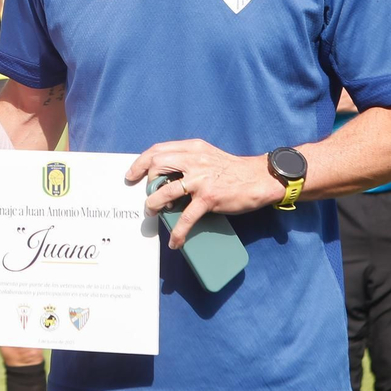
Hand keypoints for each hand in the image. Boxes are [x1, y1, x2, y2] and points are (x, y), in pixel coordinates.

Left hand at [127, 140, 282, 248]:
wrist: (259, 179)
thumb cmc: (231, 170)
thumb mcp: (207, 156)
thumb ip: (187, 160)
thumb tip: (163, 176)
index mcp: (192, 149)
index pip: (158, 150)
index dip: (140, 163)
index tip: (131, 175)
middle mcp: (194, 160)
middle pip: (157, 165)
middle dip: (146, 182)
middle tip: (146, 195)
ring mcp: (201, 179)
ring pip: (165, 191)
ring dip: (153, 204)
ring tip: (152, 212)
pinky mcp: (209, 198)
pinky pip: (186, 217)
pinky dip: (178, 231)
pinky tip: (175, 241)